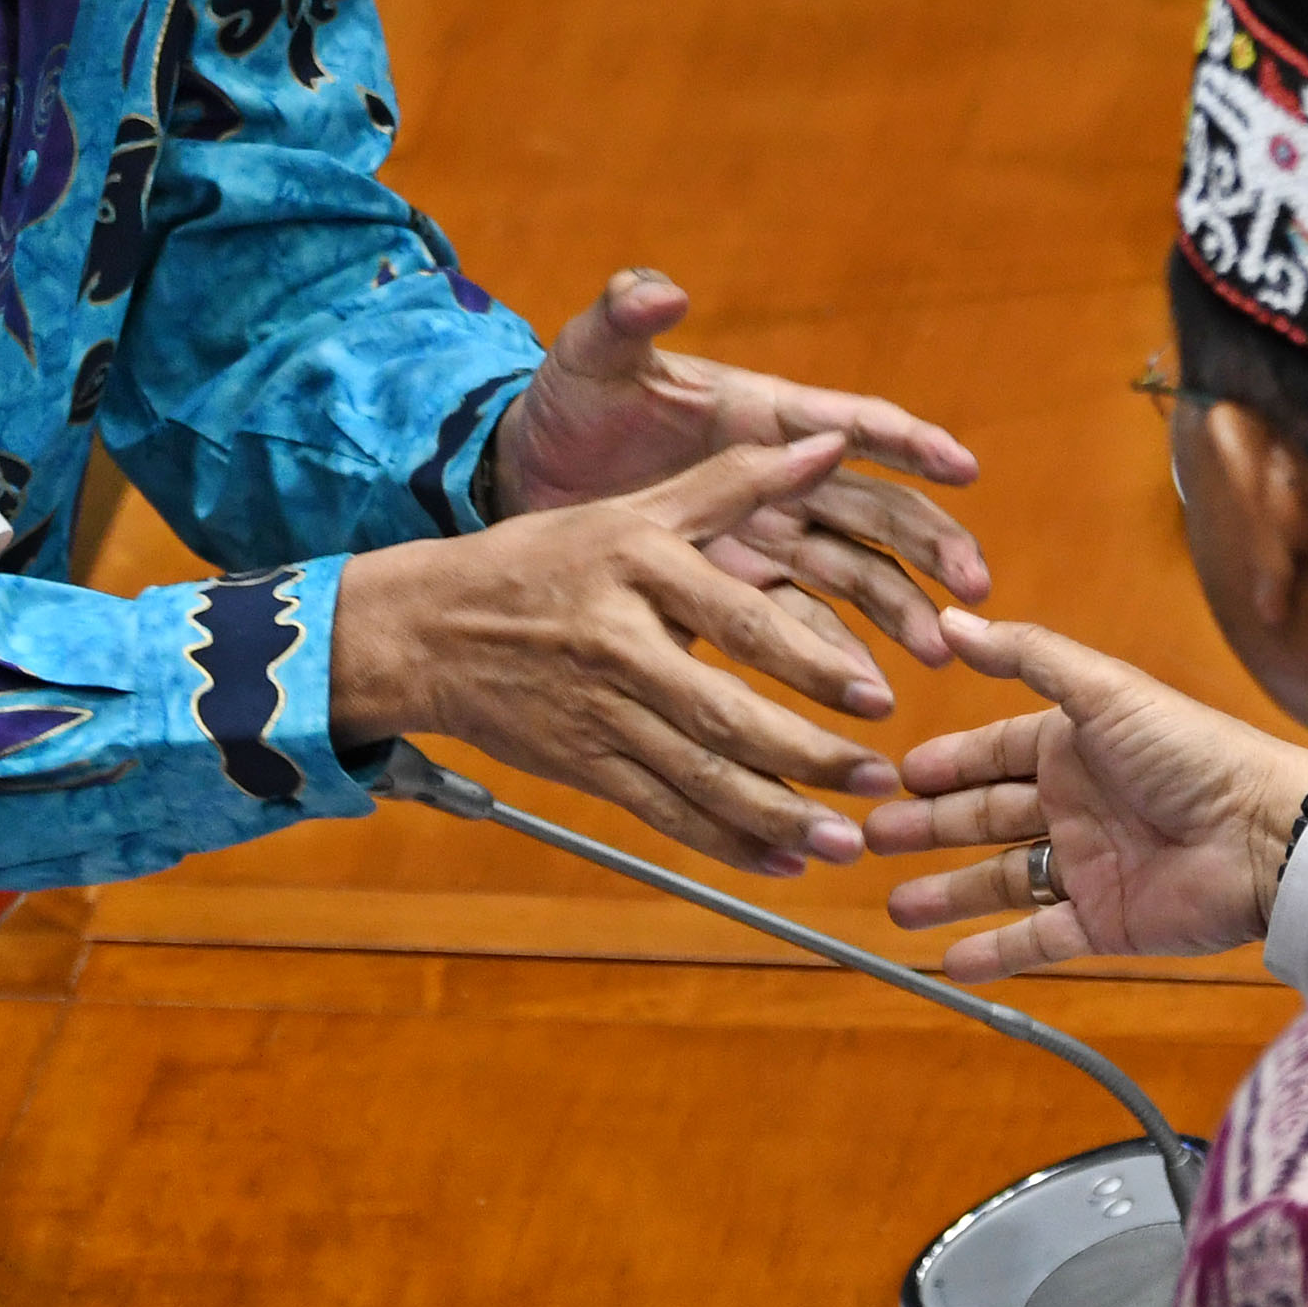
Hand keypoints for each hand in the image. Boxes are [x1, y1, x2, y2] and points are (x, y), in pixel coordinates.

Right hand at [334, 435, 912, 874]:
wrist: (428, 629)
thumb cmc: (543, 560)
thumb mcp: (633, 510)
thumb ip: (736, 482)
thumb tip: (832, 444)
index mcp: (639, 568)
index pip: (740, 624)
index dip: (812, 665)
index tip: (878, 698)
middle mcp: (618, 645)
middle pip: (723, 714)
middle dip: (807, 756)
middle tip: (879, 782)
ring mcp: (597, 713)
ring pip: (696, 775)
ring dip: (775, 815)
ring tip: (842, 841)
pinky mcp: (581, 765)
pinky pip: (660, 812)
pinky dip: (722, 842)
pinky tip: (779, 862)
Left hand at [489, 268, 989, 662]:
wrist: (524, 477)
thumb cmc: (567, 406)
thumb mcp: (589, 359)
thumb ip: (622, 318)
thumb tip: (659, 291)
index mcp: (758, 414)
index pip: (849, 424)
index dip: (907, 442)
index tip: (960, 465)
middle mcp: (780, 477)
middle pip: (876, 507)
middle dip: (931, 543)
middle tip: (973, 586)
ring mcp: (766, 537)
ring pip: (857, 572)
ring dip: (901, 607)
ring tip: (937, 649)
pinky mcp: (740, 589)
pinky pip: (803, 624)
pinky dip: (838, 655)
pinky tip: (867, 693)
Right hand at [862, 609, 1307, 982]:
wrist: (1264, 836)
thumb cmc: (1189, 752)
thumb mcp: (1103, 690)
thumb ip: (1026, 655)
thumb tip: (950, 618)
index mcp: (1074, 744)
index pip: (993, 753)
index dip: (946, 765)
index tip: (895, 776)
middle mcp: (1076, 803)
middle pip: (986, 818)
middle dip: (929, 828)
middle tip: (871, 837)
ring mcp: (1089, 866)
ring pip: (1001, 882)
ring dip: (950, 894)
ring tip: (896, 907)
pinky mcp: (1105, 922)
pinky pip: (1039, 940)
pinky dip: (995, 952)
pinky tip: (947, 962)